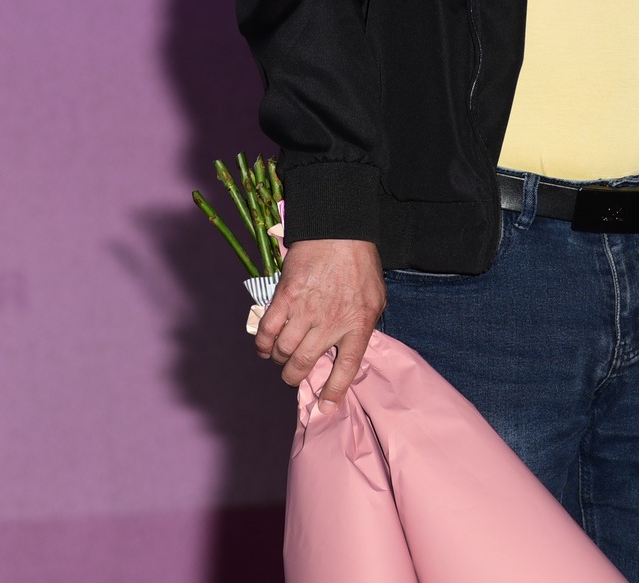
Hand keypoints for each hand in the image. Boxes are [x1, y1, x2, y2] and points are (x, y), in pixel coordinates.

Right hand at [253, 238, 384, 410]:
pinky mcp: (284, 298)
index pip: (346, 369)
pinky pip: (267, 331)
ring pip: (284, 351)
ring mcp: (305, 311)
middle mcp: (330, 323)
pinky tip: (265, 346)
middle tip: (293, 375)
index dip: (333, 393)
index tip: (324, 408)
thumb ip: (363, 327)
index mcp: (358, 325)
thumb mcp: (376, 299)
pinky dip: (263, 344)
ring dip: (280, 359)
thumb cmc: (360, 265)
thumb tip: (350, 351)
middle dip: (294, 376)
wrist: (338, 230)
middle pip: (305, 365)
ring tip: (282, 356)